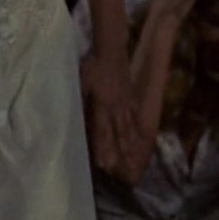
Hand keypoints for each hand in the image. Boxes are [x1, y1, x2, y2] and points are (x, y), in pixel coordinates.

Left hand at [81, 53, 141, 179]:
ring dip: (133, 144)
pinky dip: (138, 127)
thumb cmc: (93, 65)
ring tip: (136, 158)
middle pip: (120, 134)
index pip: (103, 131)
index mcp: (103, 104)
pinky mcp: (131, 96)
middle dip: (123, 153)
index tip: (105, 164)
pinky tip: (141, 135)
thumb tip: (77, 119)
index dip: (104, 148)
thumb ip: (81, 101)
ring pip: (130, 127)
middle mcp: (117, 107)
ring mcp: (126, 102)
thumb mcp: (81, 82)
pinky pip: (136, 115)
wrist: (111, 49)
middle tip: (127, 170)